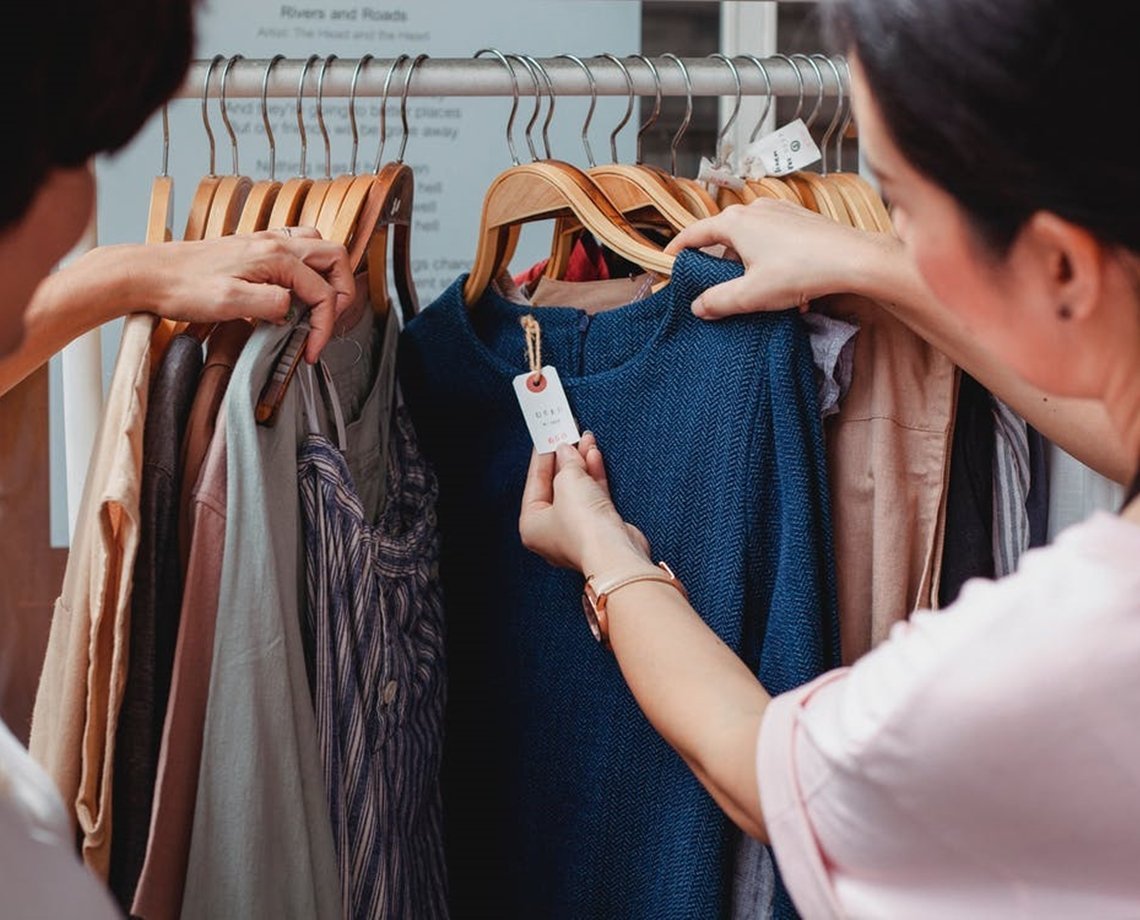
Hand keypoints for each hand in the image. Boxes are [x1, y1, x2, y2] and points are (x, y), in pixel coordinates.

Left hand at [124, 227, 354, 362]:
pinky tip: (292, 293)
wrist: (148, 274)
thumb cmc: (182, 287)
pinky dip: (307, 271)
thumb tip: (294, 309)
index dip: (325, 325)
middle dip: (341, 292)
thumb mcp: (229, 302)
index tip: (312, 350)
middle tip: (328, 322)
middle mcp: (274, 243)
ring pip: (318, 249)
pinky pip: (297, 251)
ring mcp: (264, 242)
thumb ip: (272, 303)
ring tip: (317, 307)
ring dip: (327, 277)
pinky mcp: (253, 249)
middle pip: (334, 257)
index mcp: (275, 256)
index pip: (323, 291)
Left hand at [519, 432, 651, 576]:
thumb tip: (566, 451)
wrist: (615, 553)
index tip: (547, 437)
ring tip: (585, 439)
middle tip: (568, 435)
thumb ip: (566, 463)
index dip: (542, 457)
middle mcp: (552, 530)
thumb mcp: (567, 482)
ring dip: (582, 464)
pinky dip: (594, 476)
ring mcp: (577, 529)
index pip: (534, 483)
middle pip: (556, 485)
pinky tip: (595, 456)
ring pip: (577, 489)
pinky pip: (593, 496)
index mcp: (532, 525)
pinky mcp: (600, 527)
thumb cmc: (583, 527)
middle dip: (564, 459)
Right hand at [664, 198, 892, 318]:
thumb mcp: (751, 294)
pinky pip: (773, 240)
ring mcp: (780, 211)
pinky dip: (769, 261)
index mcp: (735, 222)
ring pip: (750, 240)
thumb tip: (698, 306)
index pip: (695, 233)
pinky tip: (785, 284)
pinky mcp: (800, 220)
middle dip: (718, 263)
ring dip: (747, 266)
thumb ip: (718, 301)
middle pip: (723, 237)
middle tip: (714, 286)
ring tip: (757, 292)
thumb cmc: (801, 270)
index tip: (668, 261)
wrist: (853, 259)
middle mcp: (755, 209)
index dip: (678, 249)